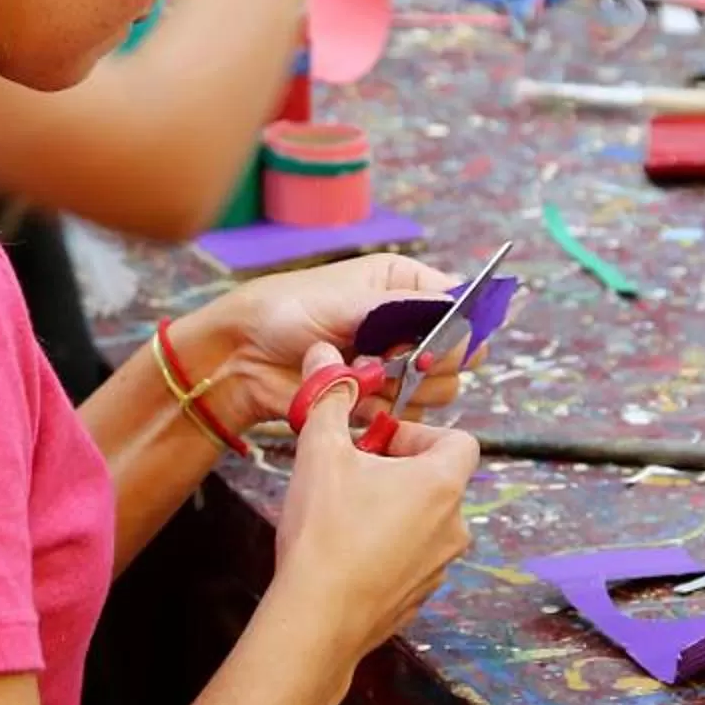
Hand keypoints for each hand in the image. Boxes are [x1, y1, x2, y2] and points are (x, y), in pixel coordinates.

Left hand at [191, 253, 461, 427]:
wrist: (243, 357)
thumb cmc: (287, 310)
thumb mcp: (347, 298)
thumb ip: (406, 306)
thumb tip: (458, 308)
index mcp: (405, 286)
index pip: (460, 304)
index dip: (458, 324)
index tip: (434, 336)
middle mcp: (409, 326)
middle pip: (458, 355)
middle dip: (425, 360)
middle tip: (388, 355)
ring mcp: (397, 367)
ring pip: (439, 390)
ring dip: (400, 386)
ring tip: (358, 371)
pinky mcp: (382, 403)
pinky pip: (409, 417)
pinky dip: (384, 411)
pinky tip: (352, 396)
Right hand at [269, 348, 479, 660]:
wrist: (316, 618)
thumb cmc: (324, 533)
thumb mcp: (321, 451)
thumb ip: (329, 399)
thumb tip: (324, 357)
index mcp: (442, 483)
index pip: (460, 439)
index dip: (419, 432)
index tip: (378, 442)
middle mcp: (454, 525)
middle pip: (439, 479)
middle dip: (398, 469)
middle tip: (352, 473)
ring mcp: (440, 566)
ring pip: (425, 521)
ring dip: (392, 509)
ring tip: (344, 514)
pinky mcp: (419, 597)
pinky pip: (411, 558)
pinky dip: (386, 549)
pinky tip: (344, 552)